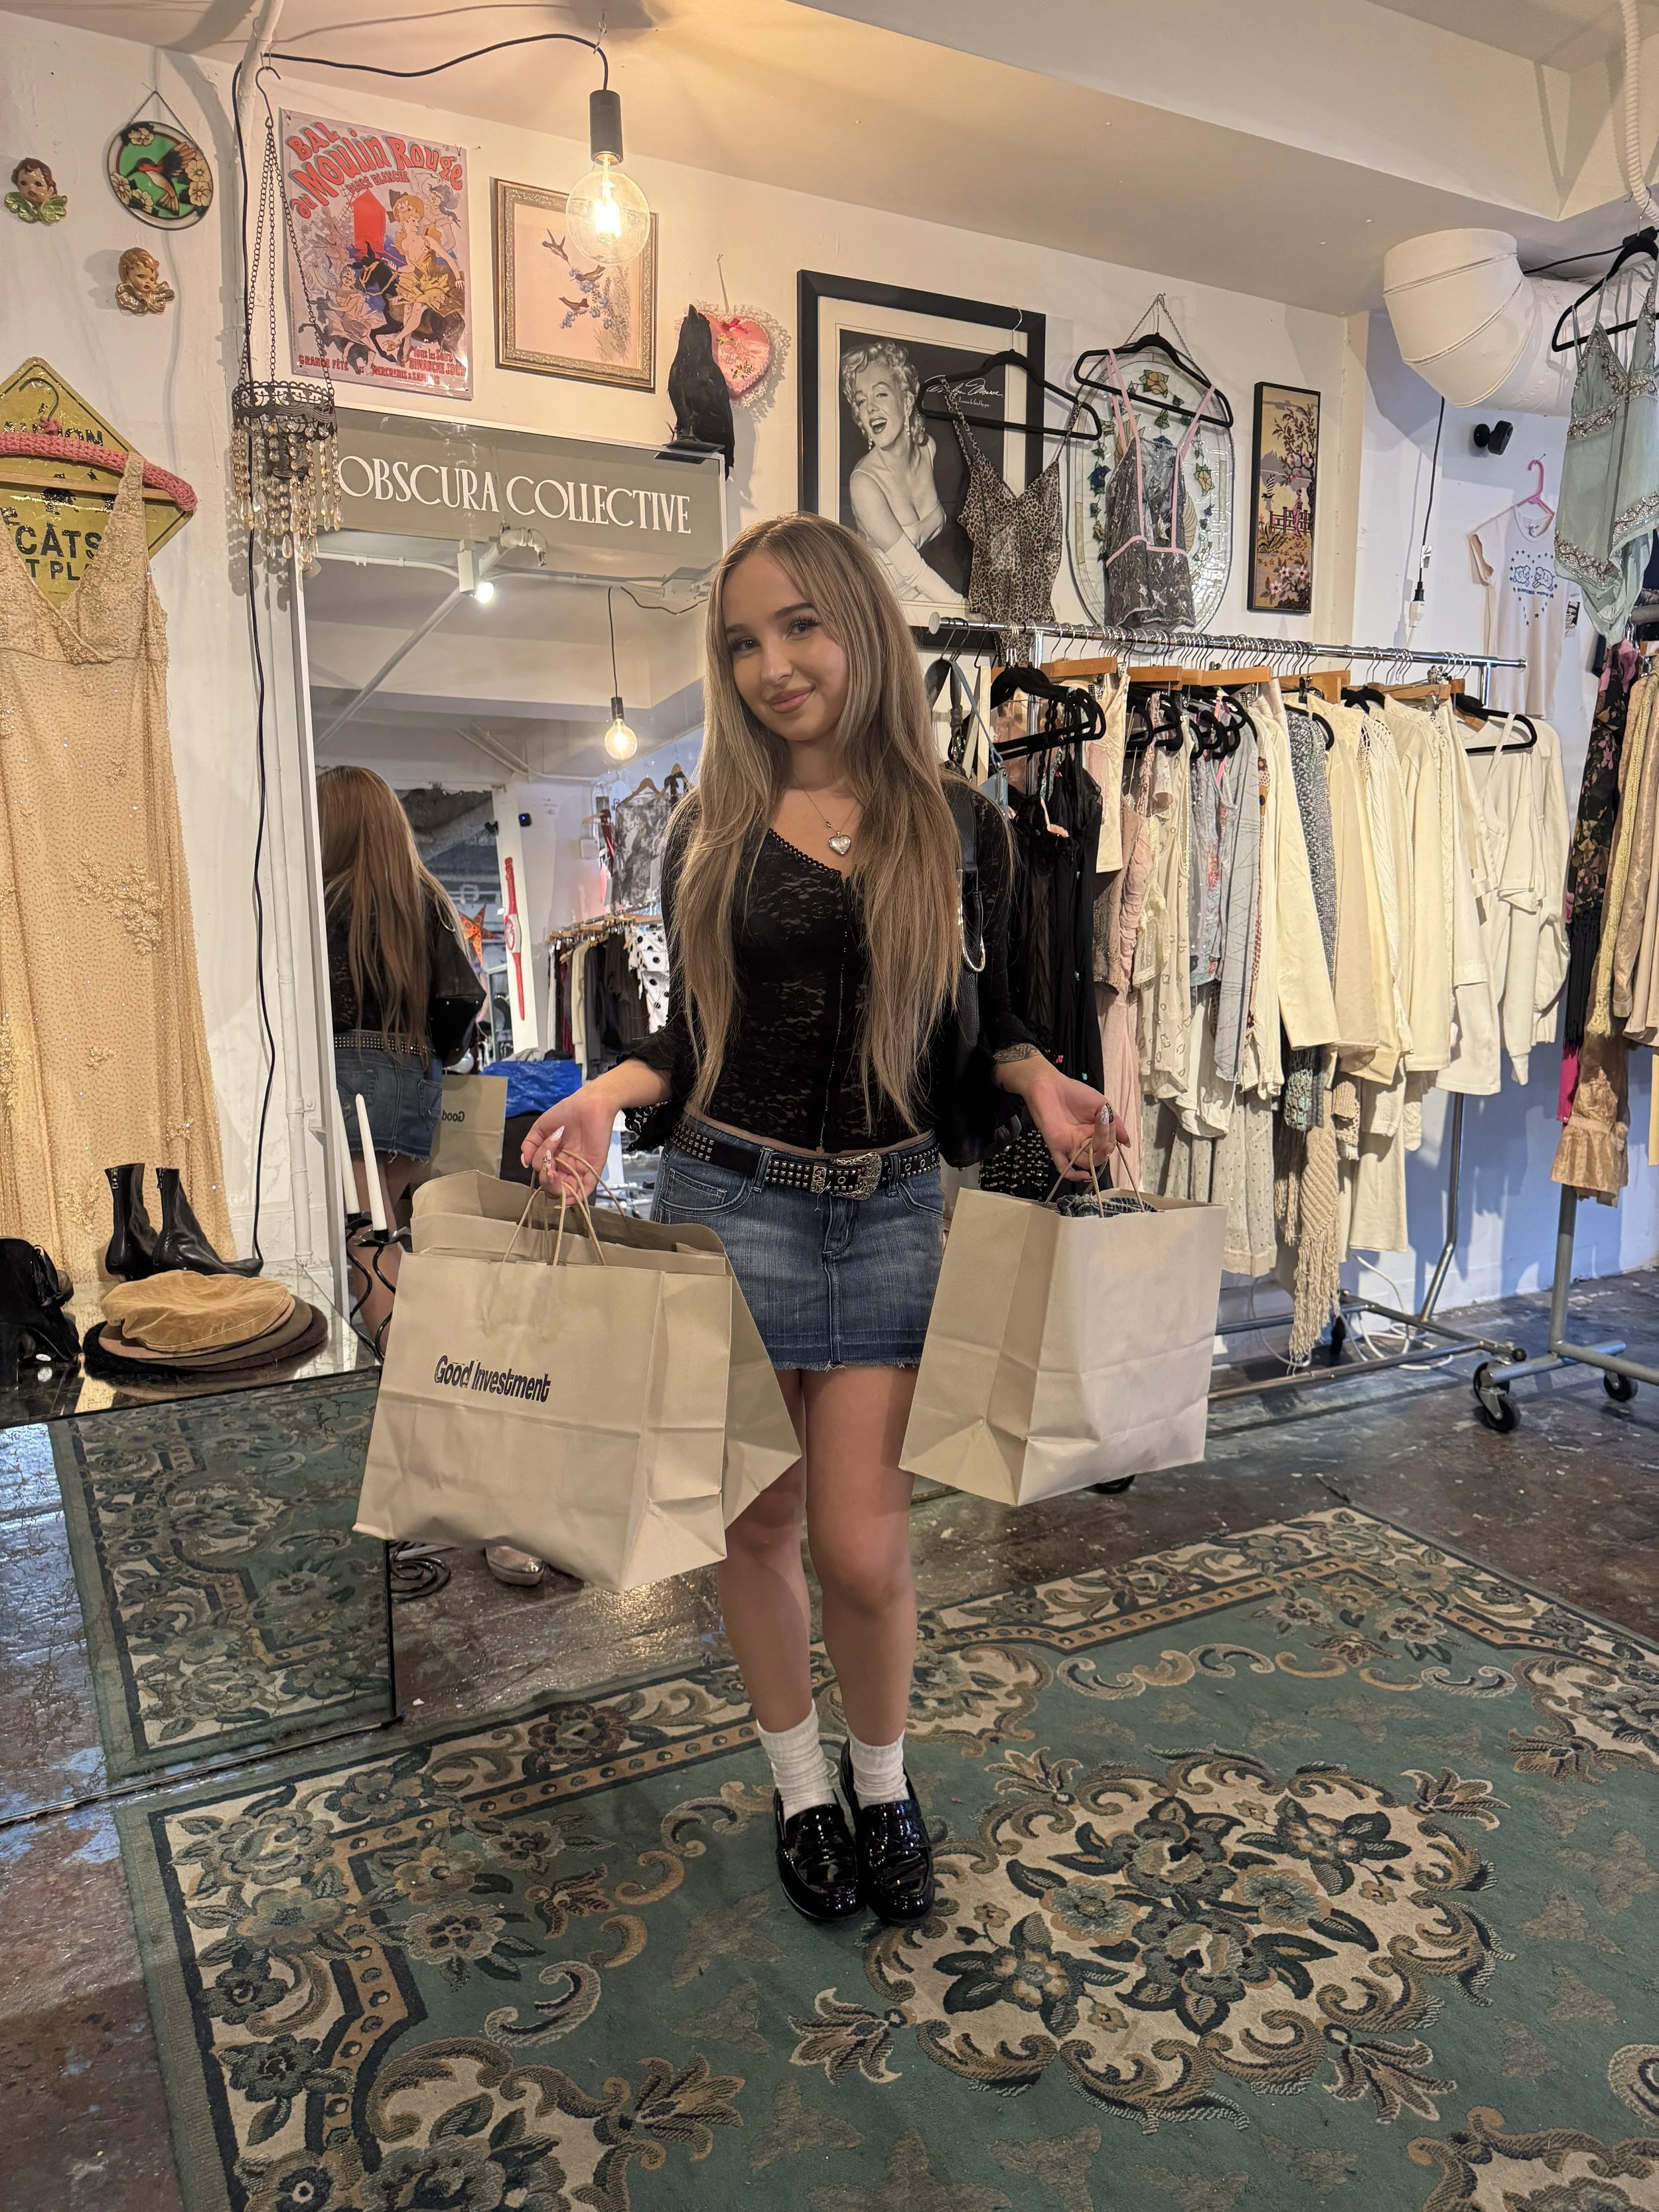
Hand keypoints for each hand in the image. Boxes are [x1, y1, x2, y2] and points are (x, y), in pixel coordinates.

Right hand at [521, 1083, 617, 1198]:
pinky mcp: (594, 1168)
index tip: (542, 1154)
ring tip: (553, 1170)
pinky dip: (576, 1197)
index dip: (540, 1170)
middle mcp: (566, 1166)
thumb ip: (529, 1145)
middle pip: (552, 1185)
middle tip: (549, 1159)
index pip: (543, 1174)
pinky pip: (586, 1188)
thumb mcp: (540, 1128)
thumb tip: (525, 1163)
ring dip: (556, 1187)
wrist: (589, 1104)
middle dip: (545, 1178)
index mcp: (554, 1158)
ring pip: (566, 1190)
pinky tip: (567, 1195)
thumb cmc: (566, 1113)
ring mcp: (580, 1169)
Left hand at [1020, 1068, 1124, 1182]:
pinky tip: (1084, 1174)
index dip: (1112, 1136)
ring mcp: (1070, 1145)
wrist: (1049, 1086)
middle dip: (1106, 1147)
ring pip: (1086, 1162)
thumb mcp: (1102, 1105)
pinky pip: (1064, 1168)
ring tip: (1103, 1145)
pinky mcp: (1056, 1147)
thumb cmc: (1074, 1092)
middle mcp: (1083, 1140)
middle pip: (1098, 1155)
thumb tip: (1127, 1142)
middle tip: (1107, 1135)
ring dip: (1097, 1158)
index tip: (1109, 1120)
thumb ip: (1116, 1123)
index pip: (1108, 1143)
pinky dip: (1073, 1175)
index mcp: (1094, 1131)